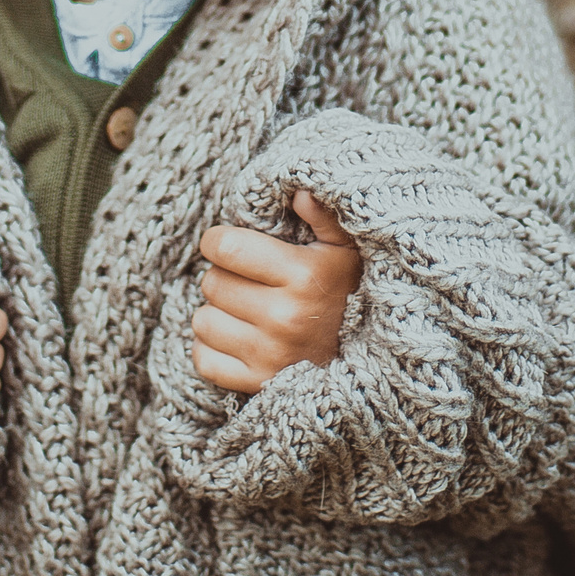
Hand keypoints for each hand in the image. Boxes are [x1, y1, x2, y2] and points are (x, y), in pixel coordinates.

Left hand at [192, 191, 362, 393]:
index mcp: (303, 276)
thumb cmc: (350, 294)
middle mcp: (284, 316)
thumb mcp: (345, 250)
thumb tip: (300, 193)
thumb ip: (323, 217)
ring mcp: (270, 353)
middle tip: (247, 280)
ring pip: (203, 321)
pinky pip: (204, 360)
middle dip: (223, 276)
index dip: (218, 241)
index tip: (228, 245)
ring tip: (243, 309)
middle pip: (212, 283)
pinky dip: (210, 348)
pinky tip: (235, 337)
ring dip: (216, 312)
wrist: (371, 363)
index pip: (226, 248)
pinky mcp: (257, 383)